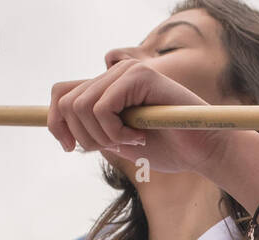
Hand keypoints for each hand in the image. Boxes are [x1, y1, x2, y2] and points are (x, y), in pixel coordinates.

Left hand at [48, 59, 232, 177]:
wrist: (203, 150)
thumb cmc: (167, 149)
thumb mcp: (120, 143)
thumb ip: (94, 132)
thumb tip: (61, 131)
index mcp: (108, 88)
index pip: (62, 94)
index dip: (55, 121)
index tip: (68, 147)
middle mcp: (114, 74)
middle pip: (66, 102)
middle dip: (82, 136)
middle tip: (112, 148)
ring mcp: (127, 71)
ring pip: (81, 107)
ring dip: (101, 137)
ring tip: (131, 142)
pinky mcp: (140, 75)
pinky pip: (102, 108)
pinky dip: (115, 132)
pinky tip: (138, 137)